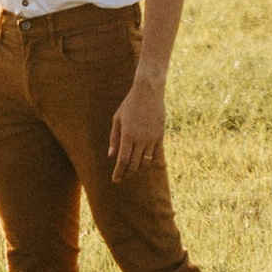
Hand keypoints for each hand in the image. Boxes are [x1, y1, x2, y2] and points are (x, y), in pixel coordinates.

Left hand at [108, 65, 167, 180]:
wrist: (149, 91)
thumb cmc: (130, 104)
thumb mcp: (117, 118)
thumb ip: (114, 138)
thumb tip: (111, 155)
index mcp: (127, 135)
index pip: (122, 160)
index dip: (118, 173)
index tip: (115, 180)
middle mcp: (140, 139)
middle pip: (134, 164)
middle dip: (127, 173)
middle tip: (122, 176)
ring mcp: (152, 138)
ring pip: (145, 162)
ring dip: (138, 168)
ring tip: (132, 169)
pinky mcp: (160, 136)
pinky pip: (156, 155)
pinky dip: (152, 162)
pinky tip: (147, 164)